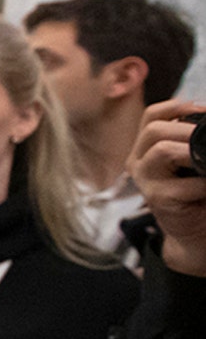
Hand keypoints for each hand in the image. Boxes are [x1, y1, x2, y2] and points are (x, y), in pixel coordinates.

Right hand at [129, 100, 205, 276]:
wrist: (197, 233)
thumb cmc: (199, 194)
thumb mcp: (193, 161)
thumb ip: (194, 143)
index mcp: (146, 148)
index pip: (152, 115)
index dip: (178, 106)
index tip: (204, 109)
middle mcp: (139, 162)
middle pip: (155, 129)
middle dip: (188, 127)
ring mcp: (145, 181)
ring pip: (162, 150)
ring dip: (193, 149)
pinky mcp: (157, 199)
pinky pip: (185, 183)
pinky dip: (205, 184)